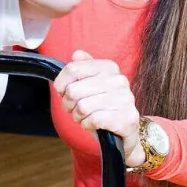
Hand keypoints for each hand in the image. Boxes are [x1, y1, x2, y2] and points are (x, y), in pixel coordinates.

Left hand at [52, 49, 144, 165]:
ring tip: (84, 117)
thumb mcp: (91, 85)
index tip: (62, 92)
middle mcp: (119, 80)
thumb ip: (84, 67)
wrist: (124, 131)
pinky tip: (92, 124)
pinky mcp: (126, 118)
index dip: (61, 84)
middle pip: (73, 90)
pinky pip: (93, 120)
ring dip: (78, 116)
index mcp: (109, 67)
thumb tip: (77, 54)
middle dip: (68, 104)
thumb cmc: (103, 107)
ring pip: (82, 106)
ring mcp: (124, 99)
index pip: (73, 68)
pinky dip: (87, 125)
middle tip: (73, 109)